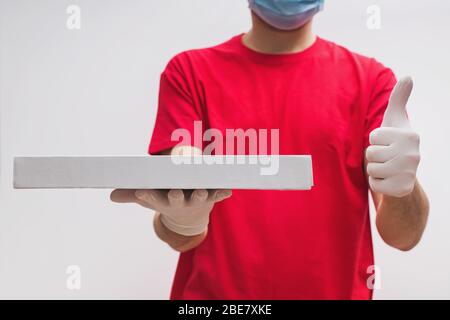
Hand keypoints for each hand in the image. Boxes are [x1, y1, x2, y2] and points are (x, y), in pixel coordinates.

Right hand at [110, 189, 231, 235]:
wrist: (189, 218)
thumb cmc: (165, 200)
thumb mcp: (148, 198)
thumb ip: (131, 195)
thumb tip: (112, 195)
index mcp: (163, 201)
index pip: (153, 199)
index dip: (147, 196)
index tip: (142, 192)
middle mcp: (180, 202)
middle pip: (176, 200)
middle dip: (175, 197)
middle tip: (174, 192)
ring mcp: (196, 200)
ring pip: (198, 197)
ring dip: (200, 195)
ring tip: (200, 190)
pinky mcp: (211, 196)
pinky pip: (217, 195)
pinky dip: (222, 193)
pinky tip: (228, 190)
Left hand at [366, 77, 420, 197]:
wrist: (403, 176)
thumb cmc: (395, 143)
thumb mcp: (395, 120)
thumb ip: (399, 99)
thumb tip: (408, 76)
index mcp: (410, 136)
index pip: (374, 136)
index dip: (376, 141)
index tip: (388, 144)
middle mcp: (413, 155)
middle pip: (371, 153)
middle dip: (374, 156)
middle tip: (387, 158)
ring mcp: (408, 173)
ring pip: (370, 168)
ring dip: (374, 169)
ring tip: (387, 168)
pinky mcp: (401, 189)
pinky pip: (373, 183)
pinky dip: (376, 183)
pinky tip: (388, 180)